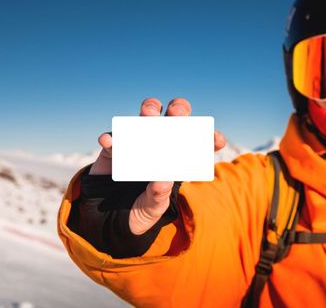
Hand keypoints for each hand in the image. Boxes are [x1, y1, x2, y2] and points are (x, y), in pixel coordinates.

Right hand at [89, 97, 226, 234]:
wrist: (108, 217)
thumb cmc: (140, 210)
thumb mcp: (152, 208)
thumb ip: (157, 196)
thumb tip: (161, 181)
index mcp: (177, 161)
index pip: (198, 145)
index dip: (210, 139)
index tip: (216, 140)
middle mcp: (161, 146)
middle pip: (174, 119)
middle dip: (179, 110)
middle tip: (177, 113)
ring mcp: (137, 143)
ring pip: (146, 117)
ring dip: (149, 109)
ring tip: (148, 113)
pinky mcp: (114, 148)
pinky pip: (114, 137)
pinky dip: (111, 137)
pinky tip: (108, 140)